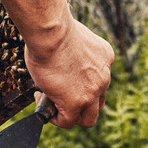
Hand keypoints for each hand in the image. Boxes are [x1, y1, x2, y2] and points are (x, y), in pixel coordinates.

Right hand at [0, 0, 114, 128]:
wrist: (51, 30)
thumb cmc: (53, 26)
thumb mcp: (69, 35)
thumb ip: (69, 47)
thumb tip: (51, 42)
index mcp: (105, 57)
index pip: (99, 79)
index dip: (81, 84)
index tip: (64, 79)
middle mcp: (104, 75)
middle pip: (98, 102)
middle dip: (80, 103)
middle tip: (59, 96)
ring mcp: (93, 91)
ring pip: (88, 117)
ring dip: (69, 114)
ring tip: (50, 102)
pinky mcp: (77, 103)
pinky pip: (68, 121)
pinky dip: (55, 117)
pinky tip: (42, 101)